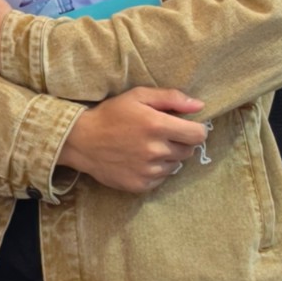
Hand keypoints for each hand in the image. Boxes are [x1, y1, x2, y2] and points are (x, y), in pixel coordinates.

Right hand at [58, 88, 207, 194]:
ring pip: (176, 164)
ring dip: (167, 156)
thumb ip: (171, 98)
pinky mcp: (142, 184)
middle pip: (188, 150)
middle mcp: (156, 150)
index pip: (198, 135)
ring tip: (147, 147)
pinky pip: (162, 178)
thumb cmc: (111, 114)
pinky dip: (156, 169)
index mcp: (157, 126)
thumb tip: (199, 106)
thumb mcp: (137, 96)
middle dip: (179, 141)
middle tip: (160, 134)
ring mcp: (149, 170)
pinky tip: (140, 159)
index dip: (195, 129)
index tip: (185, 126)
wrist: (81, 141)